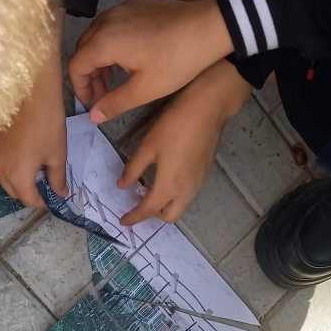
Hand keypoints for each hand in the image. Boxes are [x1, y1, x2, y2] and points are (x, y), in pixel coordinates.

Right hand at [0, 18, 67, 207]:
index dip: (40, 201)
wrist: (28, 89)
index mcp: (18, 176)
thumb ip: (57, 177)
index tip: (48, 196)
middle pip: (12, 190)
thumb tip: (60, 193)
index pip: (28, 199)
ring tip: (24, 165)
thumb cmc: (46, 121)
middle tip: (40, 180)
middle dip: (27, 189)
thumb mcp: (57, 153)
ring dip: (11, 176)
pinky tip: (1, 156)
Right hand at [68, 0, 232, 122]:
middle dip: (88, 74)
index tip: (91, 102)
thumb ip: (114, 103)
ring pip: (97, 34)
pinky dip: (111, 42)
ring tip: (115, 77)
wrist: (207, 27)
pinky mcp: (136, 5)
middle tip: (103, 94)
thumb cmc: (176, 61)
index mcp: (105, 41)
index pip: (76, 65)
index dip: (79, 87)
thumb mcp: (144, 89)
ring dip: (99, 57)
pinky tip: (130, 56)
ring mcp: (121, 9)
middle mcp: (107, 21)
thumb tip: (93, 116)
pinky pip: (112, 24)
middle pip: (84, 48)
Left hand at [119, 60, 251, 225]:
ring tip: (150, 188)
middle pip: (168, 217)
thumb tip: (121, 185)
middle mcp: (186, 192)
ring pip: (180, 207)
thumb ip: (133, 169)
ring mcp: (198, 184)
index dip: (133, 218)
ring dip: (165, 205)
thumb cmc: (174, 125)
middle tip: (138, 202)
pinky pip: (188, 195)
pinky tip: (167, 177)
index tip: (122, 221)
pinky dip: (175, 196)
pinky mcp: (205, 174)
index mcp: (168, 186)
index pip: (148, 210)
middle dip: (152, 215)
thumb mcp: (148, 146)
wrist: (208, 109)